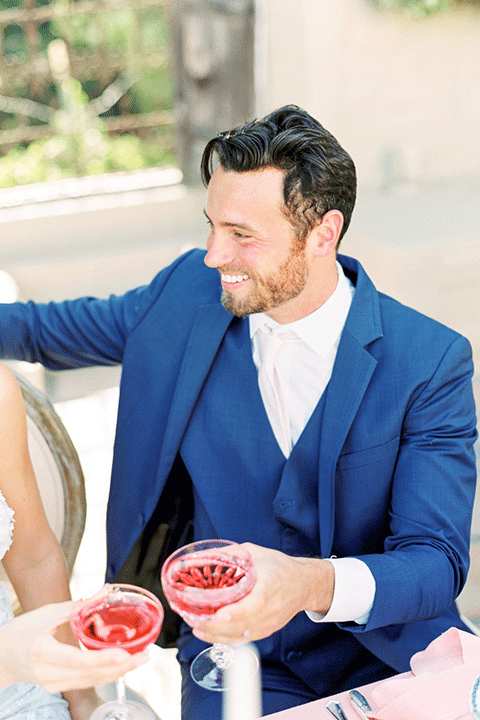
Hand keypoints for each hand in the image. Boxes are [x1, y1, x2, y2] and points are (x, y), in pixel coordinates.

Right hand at [0, 601, 147, 692]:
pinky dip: (106, 675)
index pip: (77, 659)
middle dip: (120, 667)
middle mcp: (47, 672)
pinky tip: (123, 666)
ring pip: (91, 681)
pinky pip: (86, 683)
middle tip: (144, 654)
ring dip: (118, 673)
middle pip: (89, 674)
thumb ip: (79, 605)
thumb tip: (107, 590)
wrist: (2, 656)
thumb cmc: (23, 630)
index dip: (103, 659)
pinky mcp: (57, 688)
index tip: (125, 654)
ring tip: (141, 659)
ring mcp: (52, 684)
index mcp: (42, 651)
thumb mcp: (48, 612)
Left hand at [192, 543, 333, 644]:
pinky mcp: (264, 632)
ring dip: (214, 635)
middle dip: (212, 626)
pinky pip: (241, 640)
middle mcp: (269, 612)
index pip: (251, 607)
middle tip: (191, 618)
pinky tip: (208, 633)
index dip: (232, 614)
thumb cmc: (279, 567)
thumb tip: (201, 557)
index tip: (215, 615)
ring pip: (238, 638)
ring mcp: (267, 625)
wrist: (303, 584)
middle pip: (239, 627)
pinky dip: (223, 639)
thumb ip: (229, 555)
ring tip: (195, 626)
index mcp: (268, 589)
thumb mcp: (254, 553)